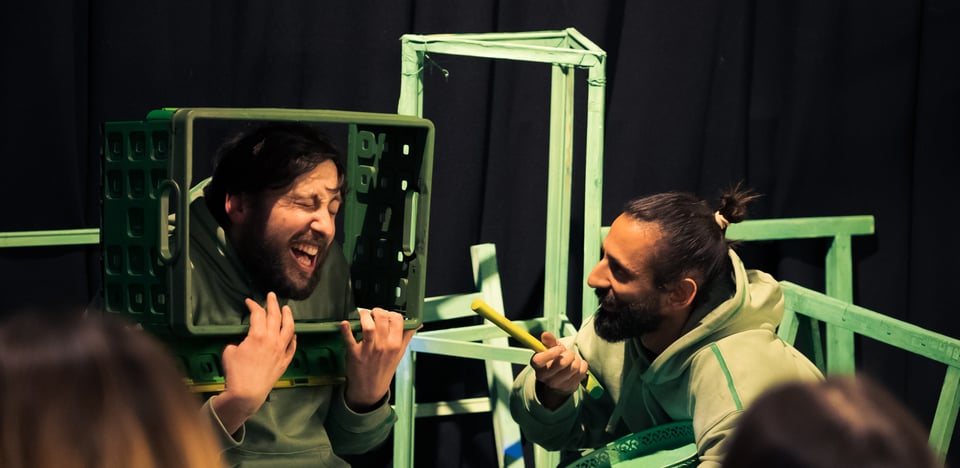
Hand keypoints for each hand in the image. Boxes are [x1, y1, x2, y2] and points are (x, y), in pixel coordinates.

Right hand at [213, 292, 296, 433]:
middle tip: (271, 295)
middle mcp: (273, 339)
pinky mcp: (285, 361)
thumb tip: (242, 343)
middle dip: (273, 303)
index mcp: (258, 335)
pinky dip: (293, 338)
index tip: (249, 301)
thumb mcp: (229, 352)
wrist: (247, 393)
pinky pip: (292, 346)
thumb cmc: (235, 372)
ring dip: (288, 316)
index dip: (253, 305)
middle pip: (275, 316)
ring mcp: (281, 350)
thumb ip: (237, 342)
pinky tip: (293, 334)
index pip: (258, 313)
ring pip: (289, 329)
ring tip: (287, 308)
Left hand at [339, 308, 417, 411]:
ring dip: (364, 315)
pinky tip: (345, 324)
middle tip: (373, 313)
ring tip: (362, 315)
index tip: (387, 315)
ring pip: (368, 326)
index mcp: (395, 345)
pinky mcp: (354, 353)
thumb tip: (416, 324)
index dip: (391, 313)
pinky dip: (346, 330)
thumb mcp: (400, 354)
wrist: (370, 390)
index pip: (398, 319)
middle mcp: (383, 346)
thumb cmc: (383, 371)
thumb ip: (407, 336)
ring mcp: (369, 349)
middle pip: (383, 318)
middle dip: (377, 311)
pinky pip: (349, 338)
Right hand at [530, 332, 587, 408]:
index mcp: (537, 365)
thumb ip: (549, 341)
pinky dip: (582, 365)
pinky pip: (582, 372)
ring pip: (574, 367)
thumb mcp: (550, 349)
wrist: (558, 379)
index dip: (550, 353)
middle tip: (569, 353)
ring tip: (573, 359)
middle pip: (561, 363)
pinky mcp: (569, 387)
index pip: (539, 361)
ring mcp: (557, 384)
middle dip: (569, 354)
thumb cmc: (554, 360)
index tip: (559, 348)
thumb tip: (545, 334)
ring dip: (576, 359)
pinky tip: (578, 365)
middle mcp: (545, 377)